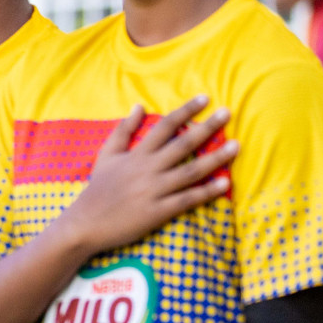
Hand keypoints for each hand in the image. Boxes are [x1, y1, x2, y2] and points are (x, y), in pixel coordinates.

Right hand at [58, 98, 236, 253]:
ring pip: (191, 171)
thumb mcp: (106, 155)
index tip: (204, 99)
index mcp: (136, 154)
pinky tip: (225, 183)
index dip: (185, 111)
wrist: (86, 224)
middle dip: (207, 128)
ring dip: (215, 159)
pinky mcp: (158, 211)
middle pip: (183, 144)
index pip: (165, 126)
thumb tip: (138, 105)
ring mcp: (154, 190)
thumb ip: (123, 130)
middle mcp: (148, 169)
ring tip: (236, 146)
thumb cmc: (97, 189)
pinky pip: (187, 199)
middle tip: (228, 113)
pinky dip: (207, 192)